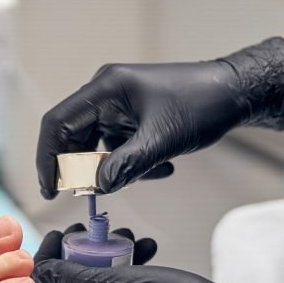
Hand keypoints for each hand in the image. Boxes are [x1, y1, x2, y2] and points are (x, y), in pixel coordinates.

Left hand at [31, 228, 283, 282]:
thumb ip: (79, 281)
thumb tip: (39, 274)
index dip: (43, 266)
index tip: (58, 237)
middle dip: (75, 252)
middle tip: (89, 231)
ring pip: (98, 278)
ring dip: (106, 251)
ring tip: (126, 235)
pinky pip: (123, 280)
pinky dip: (130, 260)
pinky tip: (147, 246)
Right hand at [36, 37, 283, 198]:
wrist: (235, 93)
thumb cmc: (201, 105)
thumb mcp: (161, 141)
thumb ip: (125, 166)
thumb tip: (97, 188)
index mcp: (105, 89)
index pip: (57, 123)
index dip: (48, 158)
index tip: (51, 189)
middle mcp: (106, 95)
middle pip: (73, 137)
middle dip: (85, 169)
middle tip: (95, 194)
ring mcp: (119, 107)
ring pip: (97, 147)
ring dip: (115, 169)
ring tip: (148, 173)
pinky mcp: (132, 118)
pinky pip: (117, 148)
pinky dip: (133, 164)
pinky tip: (162, 168)